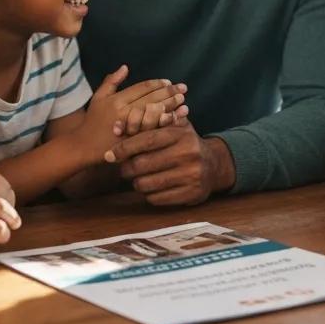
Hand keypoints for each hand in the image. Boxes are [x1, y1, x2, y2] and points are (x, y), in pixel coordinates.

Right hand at [79, 66, 186, 156]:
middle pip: (152, 99)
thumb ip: (111, 81)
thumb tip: (125, 67)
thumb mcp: (98, 98)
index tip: (169, 82)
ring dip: (171, 108)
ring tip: (184, 103)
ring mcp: (130, 128)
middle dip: (169, 93)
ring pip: (155, 115)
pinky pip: (154, 131)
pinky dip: (166, 124)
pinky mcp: (134, 141)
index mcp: (117, 100)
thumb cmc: (92, 121)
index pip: (142, 88)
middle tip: (183, 89)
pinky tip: (176, 119)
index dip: (157, 84)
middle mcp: (124, 112)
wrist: (84, 147)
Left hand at [103, 122, 234, 205]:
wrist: (214, 165)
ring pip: (147, 184)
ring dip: (136, 182)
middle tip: (123, 168)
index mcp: (181, 134)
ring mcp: (191, 175)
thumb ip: (146, 124)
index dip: (125, 147)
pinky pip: (157, 199)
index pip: (147, 140)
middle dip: (127, 168)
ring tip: (138, 178)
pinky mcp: (191, 194)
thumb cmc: (184, 143)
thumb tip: (115, 127)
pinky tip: (152, 187)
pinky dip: (148, 194)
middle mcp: (188, 153)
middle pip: (143, 164)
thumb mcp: (173, 126)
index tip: (110, 154)